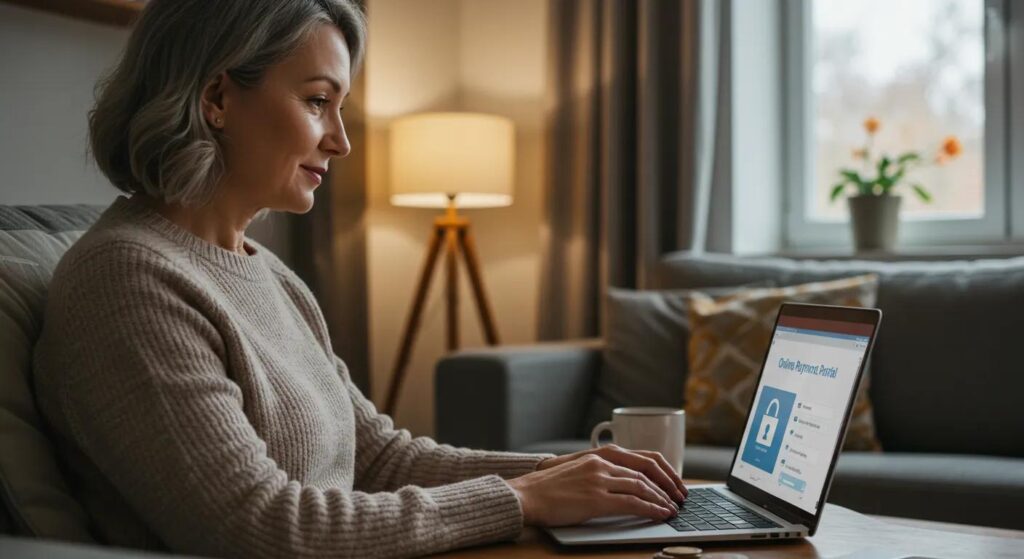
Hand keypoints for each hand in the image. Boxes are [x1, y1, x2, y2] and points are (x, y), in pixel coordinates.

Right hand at [538, 444, 686, 502]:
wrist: (526, 495)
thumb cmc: (549, 488)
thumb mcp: (579, 471)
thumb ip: (601, 472)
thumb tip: (625, 484)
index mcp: (600, 455)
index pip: (643, 458)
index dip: (663, 471)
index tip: (674, 483)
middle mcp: (602, 463)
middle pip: (646, 471)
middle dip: (667, 486)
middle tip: (680, 498)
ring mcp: (599, 479)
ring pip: (642, 487)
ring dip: (661, 499)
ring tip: (672, 509)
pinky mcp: (596, 498)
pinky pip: (632, 503)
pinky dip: (650, 509)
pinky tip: (659, 514)